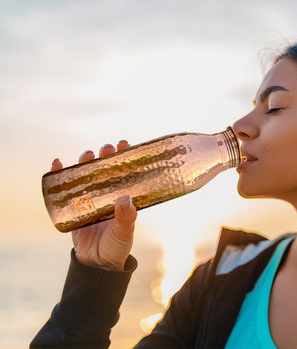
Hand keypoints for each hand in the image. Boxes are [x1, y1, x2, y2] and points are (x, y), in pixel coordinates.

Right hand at [51, 140, 136, 270]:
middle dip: (105, 156)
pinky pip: (65, 189)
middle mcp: (107, 194)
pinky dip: (60, 174)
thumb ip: (126, 217)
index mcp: (122, 196)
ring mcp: (89, 199)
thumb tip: (124, 198)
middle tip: (106, 148)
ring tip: (87, 155)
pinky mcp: (73, 207)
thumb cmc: (117, 245)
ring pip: (86, 175)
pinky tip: (57, 163)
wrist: (97, 263)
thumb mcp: (125, 231)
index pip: (124, 172)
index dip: (124, 157)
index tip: (124, 144)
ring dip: (85, 162)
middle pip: (104, 169)